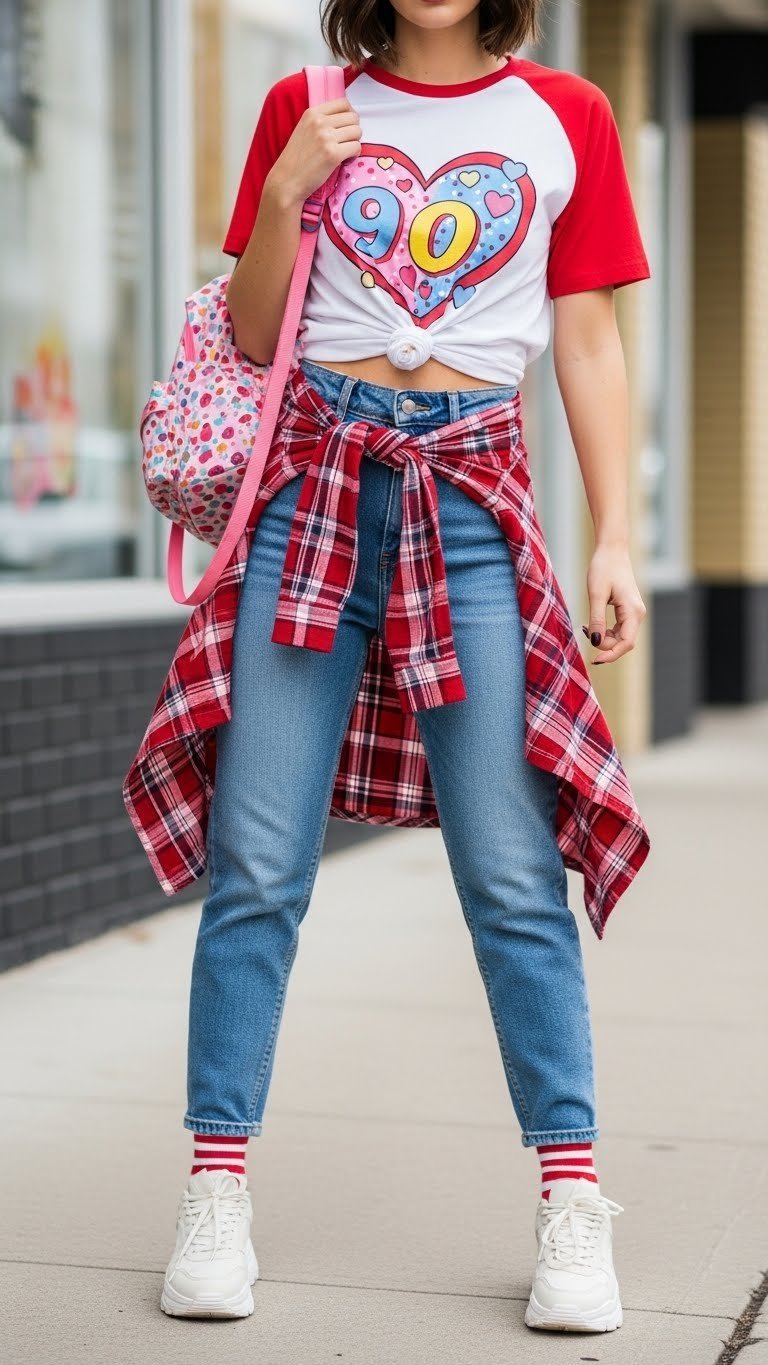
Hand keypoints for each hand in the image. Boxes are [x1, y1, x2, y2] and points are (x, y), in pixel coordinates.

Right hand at [268, 97, 361, 207]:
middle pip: (353, 118)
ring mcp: (327, 137)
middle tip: (344, 144)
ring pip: (357, 132)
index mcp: (312, 113)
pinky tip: (343, 162)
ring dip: (354, 143)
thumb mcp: (304, 130)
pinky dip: (353, 156)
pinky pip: (356, 147)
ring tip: (343, 153)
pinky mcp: (333, 154)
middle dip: (353, 131)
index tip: (345, 128)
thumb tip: (346, 119)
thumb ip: (321, 122)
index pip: (344, 103)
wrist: (286, 181)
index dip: (349, 116)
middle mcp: (320, 122)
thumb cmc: (296, 160)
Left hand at [582, 544, 646, 664]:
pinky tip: (592, 624)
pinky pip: (619, 629)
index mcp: (633, 611)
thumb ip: (597, 619)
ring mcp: (634, 612)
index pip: (626, 643)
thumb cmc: (604, 568)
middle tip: (584, 632)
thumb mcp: (596, 594)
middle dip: (604, 645)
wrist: (612, 550)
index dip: (611, 654)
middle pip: (624, 642)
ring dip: (604, 638)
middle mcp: (637, 614)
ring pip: (621, 637)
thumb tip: (595, 642)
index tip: (594, 659)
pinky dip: (605, 631)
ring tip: (586, 627)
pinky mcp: (628, 610)